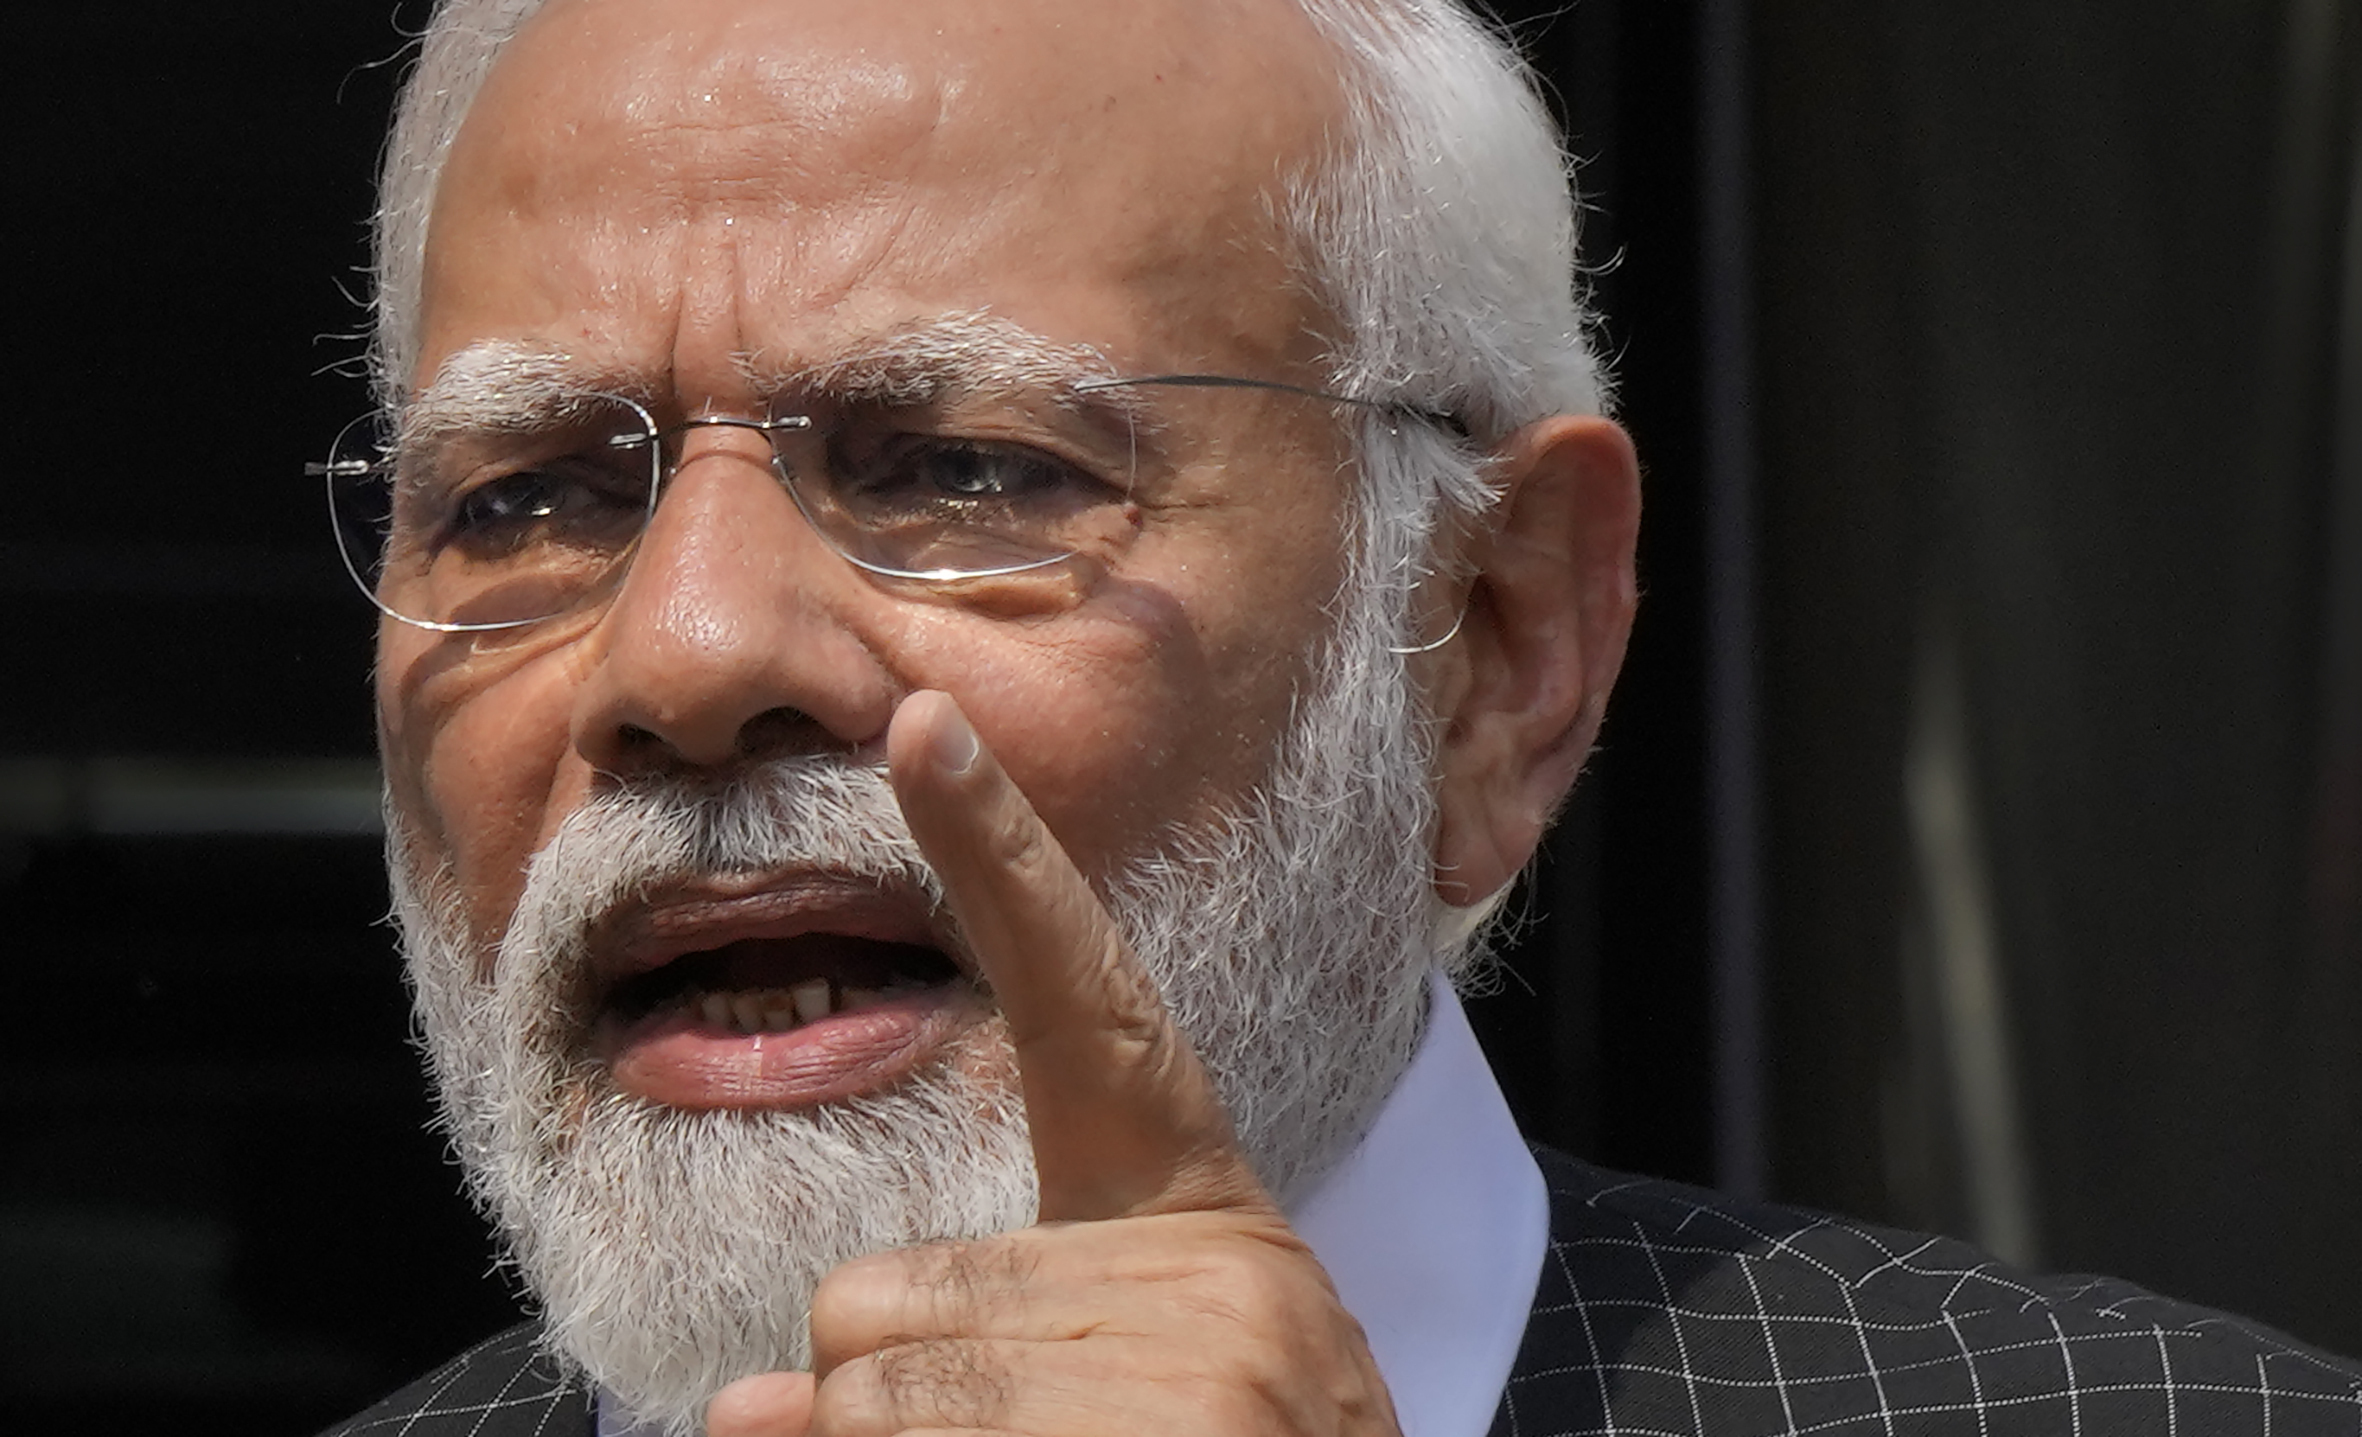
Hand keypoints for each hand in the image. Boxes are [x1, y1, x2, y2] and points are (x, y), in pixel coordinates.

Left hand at [705, 690, 1400, 1436]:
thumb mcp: (1112, 1381)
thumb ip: (939, 1351)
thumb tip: (740, 1418)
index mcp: (1200, 1215)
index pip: (1088, 1005)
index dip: (1004, 860)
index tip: (923, 725)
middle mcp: (1218, 1274)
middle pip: (876, 1296)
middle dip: (887, 1403)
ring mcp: (1201, 1380)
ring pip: (864, 1404)